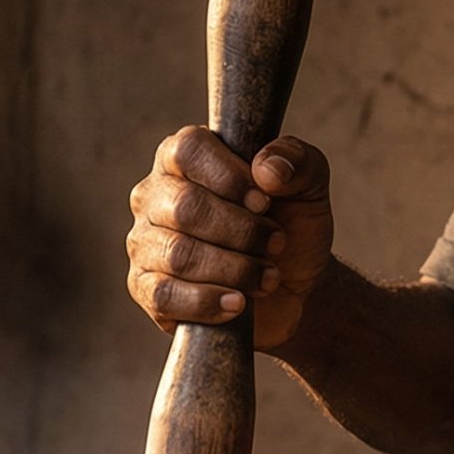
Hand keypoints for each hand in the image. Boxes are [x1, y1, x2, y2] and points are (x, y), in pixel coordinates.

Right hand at [126, 128, 335, 351]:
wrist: (290, 289)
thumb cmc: (290, 227)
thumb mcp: (309, 187)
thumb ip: (298, 161)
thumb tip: (266, 169)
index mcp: (184, 157)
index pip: (188, 149)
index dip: (230, 177)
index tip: (264, 202)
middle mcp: (155, 196)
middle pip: (185, 207)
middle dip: (241, 231)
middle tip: (275, 243)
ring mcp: (145, 242)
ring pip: (178, 255)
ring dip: (234, 269)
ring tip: (266, 277)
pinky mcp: (144, 288)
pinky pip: (165, 295)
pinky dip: (208, 302)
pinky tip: (238, 303)